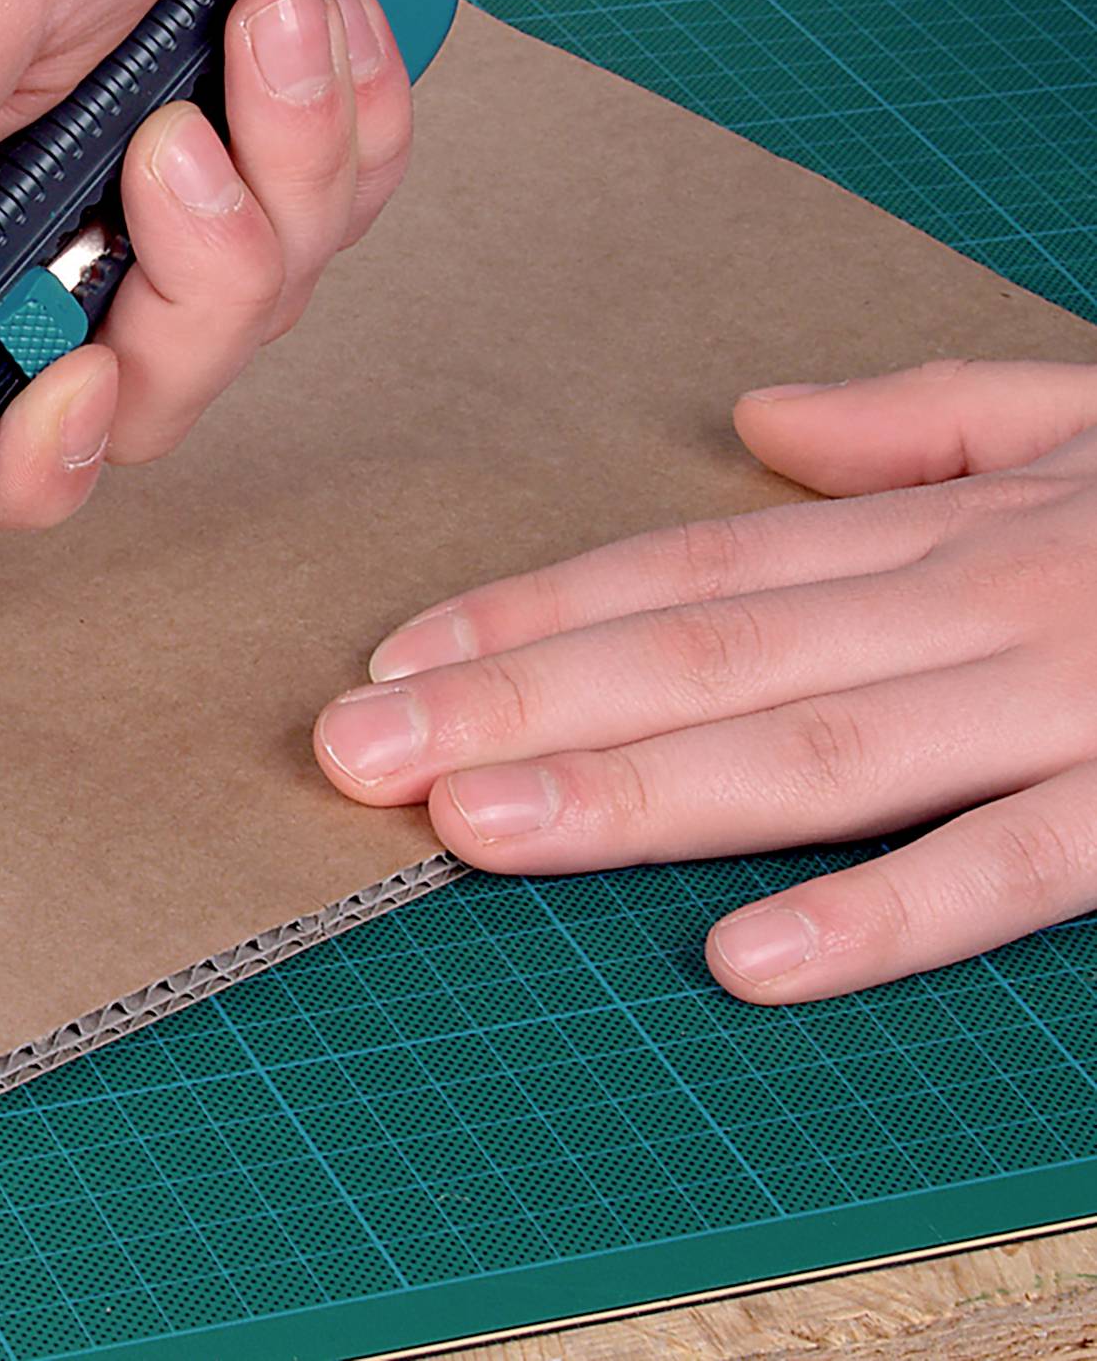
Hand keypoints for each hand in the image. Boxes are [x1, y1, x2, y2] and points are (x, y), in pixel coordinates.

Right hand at [0, 0, 414, 528]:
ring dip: (289, 159)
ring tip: (264, 16)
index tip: (70, 380)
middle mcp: (55, 235)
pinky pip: (347, 217)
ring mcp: (173, 205)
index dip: (21, 461)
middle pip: (143, 398)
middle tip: (180, 137)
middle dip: (196, 278)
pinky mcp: (275, 159)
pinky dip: (350, 120)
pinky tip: (310, 18)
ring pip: (261, 307)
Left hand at [313, 359, 1096, 1002]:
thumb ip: (929, 422)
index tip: (393, 660)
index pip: (698, 573)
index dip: (536, 617)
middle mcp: (980, 605)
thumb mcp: (1088, 427)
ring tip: (469, 826)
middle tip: (353, 752)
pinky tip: (742, 960)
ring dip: (630, 791)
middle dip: (515, 704)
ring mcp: (1070, 701)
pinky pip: (1014, 865)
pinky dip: (882, 913)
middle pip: (707, 654)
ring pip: (816, 748)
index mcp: (949, 535)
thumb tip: (764, 417)